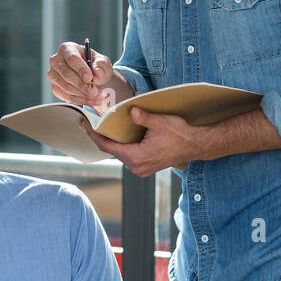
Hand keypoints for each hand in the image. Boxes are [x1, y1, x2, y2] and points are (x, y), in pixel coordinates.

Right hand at [47, 42, 127, 108]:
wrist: (93, 77)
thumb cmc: (95, 66)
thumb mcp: (102, 62)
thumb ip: (101, 65)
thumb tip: (97, 72)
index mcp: (67, 48)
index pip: (72, 58)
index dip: (81, 69)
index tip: (90, 78)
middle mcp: (56, 60)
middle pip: (66, 74)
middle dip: (82, 85)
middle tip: (95, 91)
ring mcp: (53, 75)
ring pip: (66, 87)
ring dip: (83, 95)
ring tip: (98, 97)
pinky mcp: (55, 87)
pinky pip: (66, 96)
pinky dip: (80, 100)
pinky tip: (91, 101)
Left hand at [80, 106, 201, 176]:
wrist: (196, 145)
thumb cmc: (180, 134)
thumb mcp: (161, 122)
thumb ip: (143, 117)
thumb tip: (130, 110)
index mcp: (137, 157)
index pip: (107, 146)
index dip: (94, 135)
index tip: (84, 125)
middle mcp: (136, 167)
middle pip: (112, 151)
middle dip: (101, 137)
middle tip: (90, 124)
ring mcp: (140, 169)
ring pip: (120, 154)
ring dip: (112, 142)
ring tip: (103, 128)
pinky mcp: (145, 167)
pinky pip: (128, 156)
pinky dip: (122, 146)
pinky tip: (119, 136)